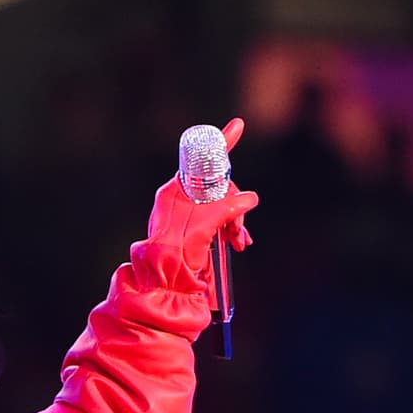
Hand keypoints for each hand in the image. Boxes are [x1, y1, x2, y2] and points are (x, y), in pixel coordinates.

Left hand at [147, 115, 258, 272]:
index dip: (222, 145)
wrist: (164, 286)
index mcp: (175, 192)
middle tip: (239, 230)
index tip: (238, 126)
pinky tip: (237, 242)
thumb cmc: (175, 256)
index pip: (202, 161)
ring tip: (239, 242)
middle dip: (235, 204)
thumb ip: (226, 209)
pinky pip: (218, 220)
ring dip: (235, 221)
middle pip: (218, 187)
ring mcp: (187, 215)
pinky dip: (229, 229)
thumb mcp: (203, 228)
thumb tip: (249, 199)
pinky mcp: (193, 230)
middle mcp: (180, 200)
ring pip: (220, 205)